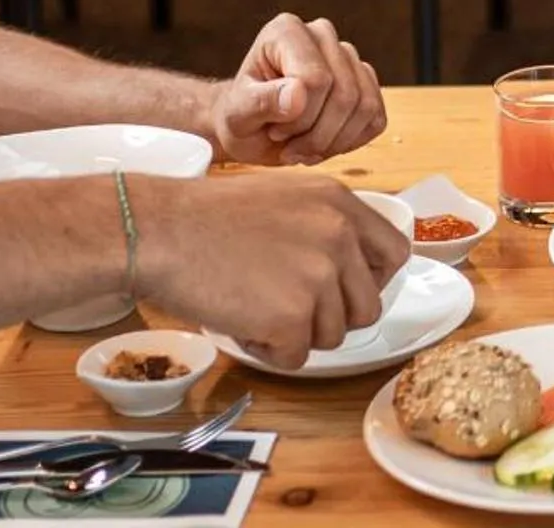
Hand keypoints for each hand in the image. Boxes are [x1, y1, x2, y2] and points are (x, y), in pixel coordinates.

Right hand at [130, 174, 409, 367]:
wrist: (158, 231)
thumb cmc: (205, 216)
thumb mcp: (284, 196)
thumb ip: (324, 224)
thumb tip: (351, 264)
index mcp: (341, 204)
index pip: (395, 253)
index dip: (372, 280)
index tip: (345, 290)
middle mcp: (339, 236)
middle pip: (367, 306)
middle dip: (331, 317)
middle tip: (287, 308)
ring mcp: (320, 277)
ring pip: (332, 336)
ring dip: (296, 334)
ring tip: (254, 306)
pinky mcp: (293, 316)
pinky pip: (296, 357)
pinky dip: (268, 351)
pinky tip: (241, 322)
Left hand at [208, 14, 386, 166]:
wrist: (251, 128)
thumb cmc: (240, 116)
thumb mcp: (238, 114)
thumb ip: (262, 102)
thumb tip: (297, 95)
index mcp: (287, 31)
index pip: (316, 78)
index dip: (300, 117)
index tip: (274, 130)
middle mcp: (322, 35)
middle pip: (345, 95)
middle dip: (317, 135)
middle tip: (288, 146)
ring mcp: (348, 57)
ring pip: (365, 108)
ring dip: (333, 142)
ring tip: (303, 147)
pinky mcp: (366, 83)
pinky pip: (376, 119)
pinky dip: (350, 142)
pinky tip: (323, 144)